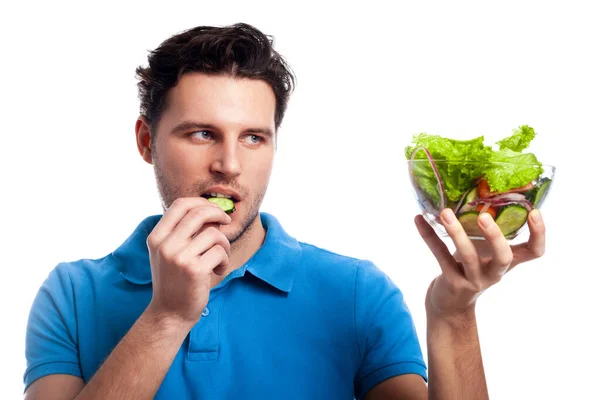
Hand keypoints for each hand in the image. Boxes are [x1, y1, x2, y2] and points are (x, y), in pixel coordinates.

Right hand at [145, 197, 231, 325]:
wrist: (169, 314)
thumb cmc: (174, 281)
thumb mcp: (169, 253)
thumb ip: (184, 232)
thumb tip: (212, 211)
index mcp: (156, 237)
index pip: (180, 205)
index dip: (201, 202)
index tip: (213, 210)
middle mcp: (165, 245)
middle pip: (199, 213)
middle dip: (218, 214)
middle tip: (226, 222)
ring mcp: (179, 257)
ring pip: (214, 234)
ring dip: (224, 244)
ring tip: (219, 258)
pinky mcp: (195, 270)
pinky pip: (220, 252)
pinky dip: (224, 260)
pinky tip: (218, 271)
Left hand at [416, 208, 545, 319]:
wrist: (450, 304)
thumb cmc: (470, 268)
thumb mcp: (483, 250)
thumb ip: (485, 229)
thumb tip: (476, 187)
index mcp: (507, 262)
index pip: (535, 252)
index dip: (539, 234)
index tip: (534, 211)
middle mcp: (494, 273)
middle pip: (503, 258)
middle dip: (495, 237)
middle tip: (484, 216)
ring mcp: (474, 280)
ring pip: (468, 257)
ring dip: (456, 233)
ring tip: (445, 213)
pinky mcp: (452, 282)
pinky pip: (440, 256)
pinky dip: (429, 236)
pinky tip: (418, 219)